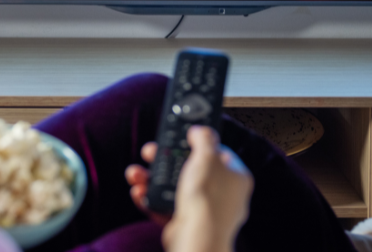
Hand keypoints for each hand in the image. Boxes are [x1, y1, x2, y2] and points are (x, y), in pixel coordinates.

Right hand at [127, 126, 251, 251]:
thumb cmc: (207, 199)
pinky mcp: (186, 225)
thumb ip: (204, 138)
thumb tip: (201, 130)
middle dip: (167, 160)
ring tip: (136, 174)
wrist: (196, 240)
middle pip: (191, 170)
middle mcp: (222, 196)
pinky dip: (151, 200)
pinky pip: (165, 208)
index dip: (199, 143)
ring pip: (174, 189)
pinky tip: (139, 193)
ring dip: (152, 179)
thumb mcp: (207, 156)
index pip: (218, 154)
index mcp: (235, 178)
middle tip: (151, 152)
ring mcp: (203, 212)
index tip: (183, 136)